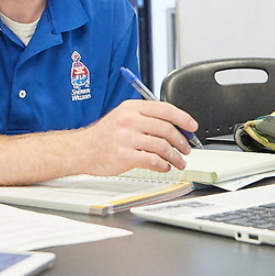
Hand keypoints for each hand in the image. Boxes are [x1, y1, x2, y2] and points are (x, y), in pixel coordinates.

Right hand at [82, 99, 197, 174]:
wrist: (82, 150)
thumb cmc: (104, 135)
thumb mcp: (123, 117)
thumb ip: (146, 118)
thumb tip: (175, 127)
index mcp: (131, 108)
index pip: (165, 109)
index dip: (183, 118)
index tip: (192, 127)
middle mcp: (129, 120)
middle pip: (167, 129)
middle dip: (182, 141)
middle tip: (186, 149)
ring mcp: (126, 138)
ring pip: (162, 147)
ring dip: (175, 156)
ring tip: (178, 161)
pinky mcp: (125, 156)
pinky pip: (153, 161)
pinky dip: (163, 165)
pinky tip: (164, 166)